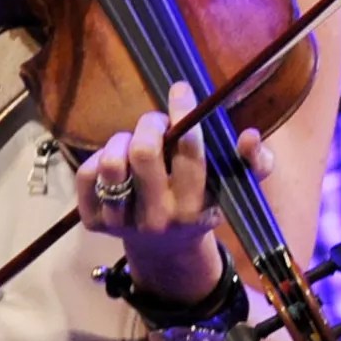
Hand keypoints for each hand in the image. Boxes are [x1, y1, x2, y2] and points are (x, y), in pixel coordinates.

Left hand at [76, 81, 277, 300]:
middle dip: (150, 124)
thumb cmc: (203, 204)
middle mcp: (158, 219)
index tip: (181, 91)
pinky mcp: (93, 222)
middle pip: (143, 153)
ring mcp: (122, 223)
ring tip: (133, 141)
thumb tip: (250, 136)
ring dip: (121, 140)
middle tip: (156, 122)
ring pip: (111, 163)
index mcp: (193, 209)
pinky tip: (115, 161)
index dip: (184, 113)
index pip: (189, 152)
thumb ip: (254, 163)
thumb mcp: (233, 189)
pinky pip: (86, 176)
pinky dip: (98, 158)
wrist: (165, 249)